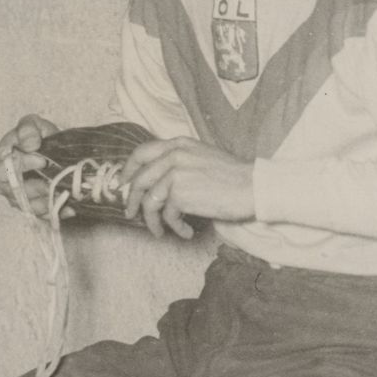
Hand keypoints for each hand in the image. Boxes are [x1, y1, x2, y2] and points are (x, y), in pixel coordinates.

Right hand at [0, 114, 59, 216]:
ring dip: (47, 201)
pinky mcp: (32, 209)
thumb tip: (29, 144)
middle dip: (35, 187)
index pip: (0, 170)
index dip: (21, 166)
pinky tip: (70, 207)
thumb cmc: (38, 137)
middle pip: (12, 192)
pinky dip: (56, 212)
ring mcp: (17, 198)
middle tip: (52, 181)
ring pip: (28, 206)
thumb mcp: (33, 124)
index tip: (42, 160)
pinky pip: (41, 216)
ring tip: (65, 193)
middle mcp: (3, 183)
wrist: (53, 151)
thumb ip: (28, 128)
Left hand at [120, 135, 254, 238]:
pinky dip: (175, 228)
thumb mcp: (203, 158)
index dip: (128, 170)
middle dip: (131, 200)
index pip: (142, 153)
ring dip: (152, 221)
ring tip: (159, 231)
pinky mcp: (180, 194)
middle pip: (139, 179)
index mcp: (178, 144)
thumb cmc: (233, 176)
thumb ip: (180, 162)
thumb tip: (159, 183)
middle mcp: (173, 155)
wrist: (252, 186)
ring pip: (149, 201)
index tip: (124, 184)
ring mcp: (175, 174)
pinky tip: (186, 232)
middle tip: (130, 213)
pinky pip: (167, 215)